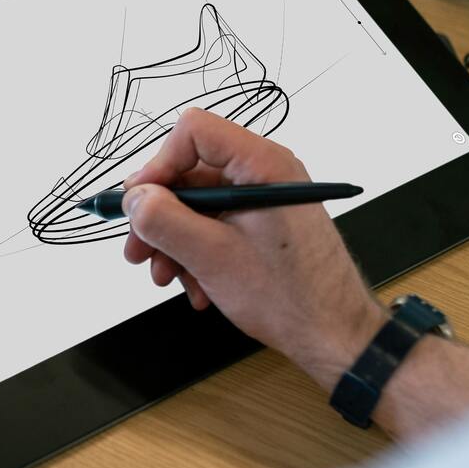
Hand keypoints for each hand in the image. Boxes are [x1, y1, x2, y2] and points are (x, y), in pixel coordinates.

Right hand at [121, 109, 384, 386]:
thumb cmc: (292, 297)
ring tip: (166, 276)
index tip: (140, 202)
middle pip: (190, 173)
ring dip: (174, 242)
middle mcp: (265, 175)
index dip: (159, 164)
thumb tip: (135, 199)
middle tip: (137, 248)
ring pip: (198, 205)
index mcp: (262, 165)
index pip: (194, 132)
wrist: (333, 335)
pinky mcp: (263, 226)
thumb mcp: (211, 256)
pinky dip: (197, 254)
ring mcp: (264, 201)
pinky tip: (197, 286)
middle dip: (159, 216)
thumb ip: (164, 220)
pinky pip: (215, 226)